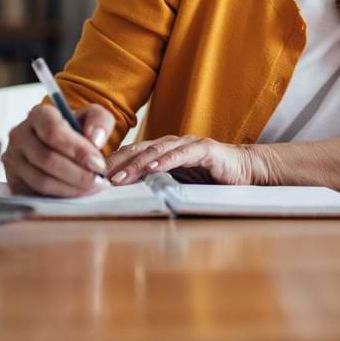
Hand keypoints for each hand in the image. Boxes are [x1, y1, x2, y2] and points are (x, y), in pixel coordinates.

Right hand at [3, 103, 116, 196]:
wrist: (59, 146)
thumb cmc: (75, 131)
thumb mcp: (91, 117)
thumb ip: (100, 120)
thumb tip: (95, 139)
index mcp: (38, 114)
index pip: (53, 131)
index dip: (77, 150)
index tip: (98, 163)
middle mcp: (20, 135)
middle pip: (48, 159)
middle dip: (78, 174)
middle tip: (99, 180)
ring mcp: (13, 159)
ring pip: (42, 180)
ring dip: (72, 188)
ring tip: (92, 187)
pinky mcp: (13, 181)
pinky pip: (36, 194)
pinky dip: (61, 196)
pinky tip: (78, 192)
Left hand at [105, 135, 266, 186]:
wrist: (246, 171)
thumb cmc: (210, 178)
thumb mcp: (178, 183)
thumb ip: (155, 184)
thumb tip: (125, 196)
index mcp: (162, 151)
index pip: (131, 154)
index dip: (112, 163)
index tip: (93, 177)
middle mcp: (172, 144)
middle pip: (138, 150)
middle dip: (116, 164)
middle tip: (98, 178)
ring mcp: (188, 145)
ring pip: (156, 151)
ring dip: (135, 164)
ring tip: (119, 177)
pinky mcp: (206, 150)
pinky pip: (183, 154)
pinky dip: (167, 161)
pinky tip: (153, 168)